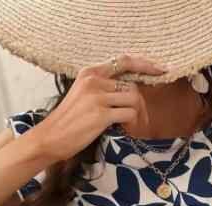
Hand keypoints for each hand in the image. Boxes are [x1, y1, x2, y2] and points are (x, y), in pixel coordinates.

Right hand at [34, 53, 166, 162]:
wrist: (50, 137)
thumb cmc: (68, 121)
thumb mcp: (83, 95)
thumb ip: (103, 88)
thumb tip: (130, 91)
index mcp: (90, 73)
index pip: (124, 61)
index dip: (145, 64)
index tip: (161, 69)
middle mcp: (94, 81)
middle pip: (132, 85)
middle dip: (138, 103)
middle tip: (137, 117)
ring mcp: (98, 97)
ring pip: (133, 99)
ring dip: (135, 114)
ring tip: (127, 124)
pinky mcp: (101, 115)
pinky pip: (129, 114)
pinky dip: (131, 122)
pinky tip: (123, 128)